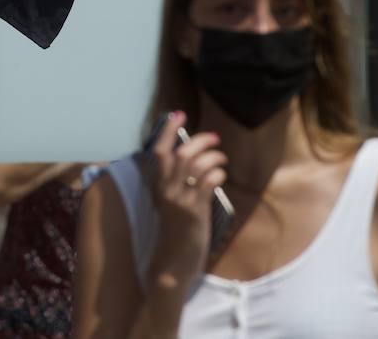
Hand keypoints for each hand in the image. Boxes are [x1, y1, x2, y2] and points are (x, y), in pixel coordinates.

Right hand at [145, 112, 226, 292]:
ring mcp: (180, 200)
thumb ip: (173, 183)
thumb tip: (189, 160)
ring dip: (213, 156)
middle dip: (200, 140)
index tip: (178, 115)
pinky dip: (218, 173)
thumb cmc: (173, 232)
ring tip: (221, 157)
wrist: (172, 262)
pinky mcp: (195, 211)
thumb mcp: (168, 203)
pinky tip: (221, 176)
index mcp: (156, 186)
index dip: (168, 131)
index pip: (158, 151)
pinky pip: (208, 181)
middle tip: (214, 137)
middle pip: (181, 153)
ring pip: (196, 164)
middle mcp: (166, 190)